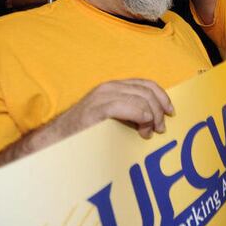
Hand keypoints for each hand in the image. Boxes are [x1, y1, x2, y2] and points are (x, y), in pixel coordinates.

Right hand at [53, 79, 173, 139]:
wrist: (54, 141)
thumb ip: (129, 112)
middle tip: (161, 129)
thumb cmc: (84, 133)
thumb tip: (154, 119)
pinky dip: (141, 117)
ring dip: (151, 117)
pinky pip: (128, 107)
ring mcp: (102, 96)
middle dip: (159, 110)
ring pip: (141, 99)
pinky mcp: (98, 109)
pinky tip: (143, 127)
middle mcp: (109, 87)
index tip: (170, 112)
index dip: (162, 96)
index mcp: (113, 87)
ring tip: (148, 133)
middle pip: (147, 91)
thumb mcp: (111, 118)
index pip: (146, 84)